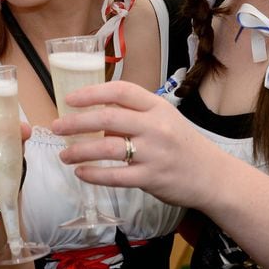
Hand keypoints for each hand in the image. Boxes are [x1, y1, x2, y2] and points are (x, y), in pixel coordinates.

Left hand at [51, 80, 226, 210]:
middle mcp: (156, 126)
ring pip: (107, 147)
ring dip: (79, 150)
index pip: (121, 91)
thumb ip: (133, 116)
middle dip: (76, 122)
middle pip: (108, 117)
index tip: (70, 99)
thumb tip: (94, 118)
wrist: (213, 176)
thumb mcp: (164, 120)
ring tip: (63, 154)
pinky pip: (115, 176)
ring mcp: (154, 153)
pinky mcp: (152, 178)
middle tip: (55, 127)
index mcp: (157, 107)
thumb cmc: (182, 145)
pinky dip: (94, 174)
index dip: (92, 92)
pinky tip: (81, 172)